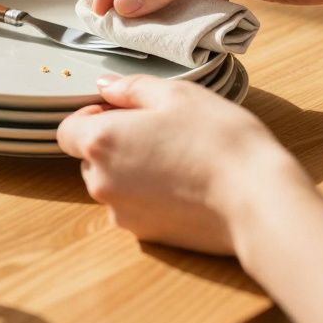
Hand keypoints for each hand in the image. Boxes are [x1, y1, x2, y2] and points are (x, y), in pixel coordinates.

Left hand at [56, 75, 306, 253]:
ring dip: (132, 170)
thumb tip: (106, 86)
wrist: (255, 200)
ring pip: (114, 184)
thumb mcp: (177, 95)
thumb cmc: (219, 140)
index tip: (122, 110)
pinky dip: (151, 196)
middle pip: (90, 158)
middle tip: (160, 131)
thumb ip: (132, 88)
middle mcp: (101, 182)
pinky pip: (136, 208)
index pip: (66, 129)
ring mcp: (122, 213)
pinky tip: (187, 185)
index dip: (91, 116)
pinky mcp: (145, 236)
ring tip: (179, 158)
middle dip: (115, 143)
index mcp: (102, 141)